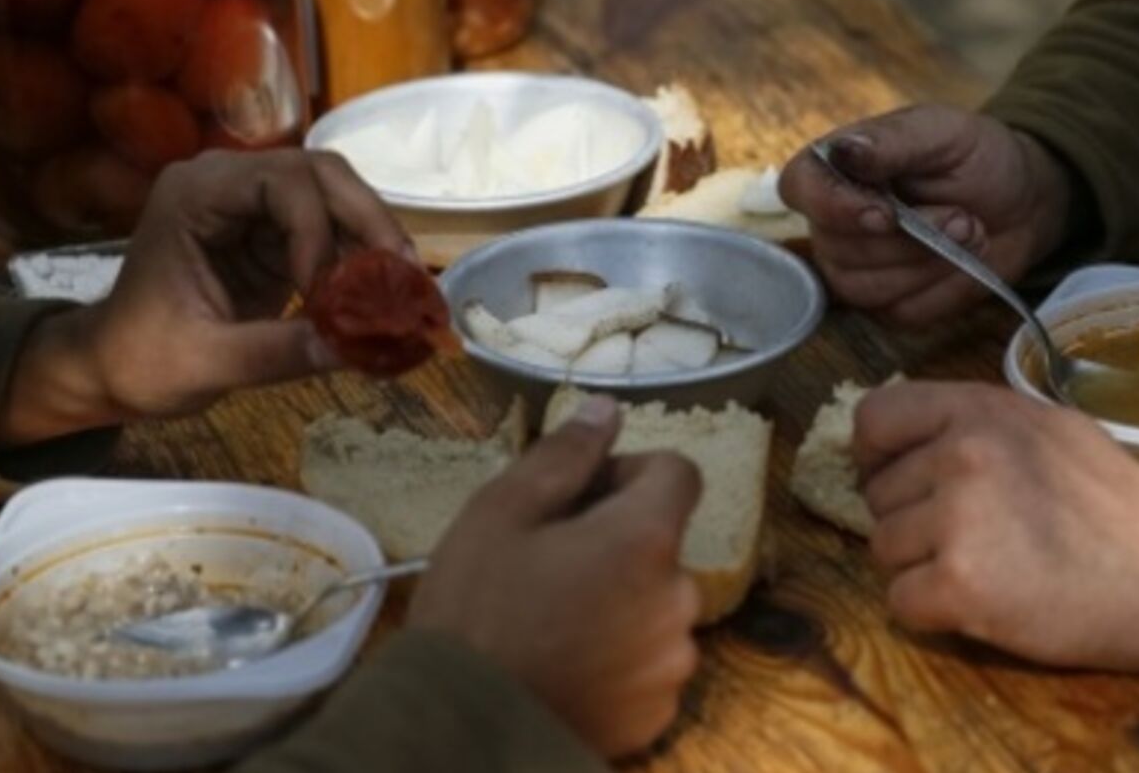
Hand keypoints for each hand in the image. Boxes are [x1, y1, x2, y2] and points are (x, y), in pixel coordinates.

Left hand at [0, 150, 410, 443]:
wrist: (113, 368)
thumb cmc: (142, 360)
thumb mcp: (205, 362)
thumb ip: (276, 352)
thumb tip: (353, 348)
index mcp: (195, 195)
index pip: (280, 183)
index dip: (316, 232)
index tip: (325, 295)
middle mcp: (227, 183)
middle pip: (320, 174)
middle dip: (367, 221)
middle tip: (404, 274)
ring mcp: (252, 206)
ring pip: (334, 196)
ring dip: (371, 237)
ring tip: (402, 286)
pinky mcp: (272, 236)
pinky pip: (330, 231)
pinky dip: (359, 260)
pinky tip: (380, 294)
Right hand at [409, 395, 704, 756]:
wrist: (459, 729)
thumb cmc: (474, 610)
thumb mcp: (500, 512)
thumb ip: (564, 455)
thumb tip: (608, 409)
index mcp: (646, 539)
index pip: (679, 473)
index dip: (630, 473)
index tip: (579, 499)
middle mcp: (678, 599)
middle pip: (664, 545)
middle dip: (617, 542)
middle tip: (546, 565)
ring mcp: (672, 663)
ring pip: (655, 605)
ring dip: (619, 600)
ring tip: (549, 621)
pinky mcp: (657, 714)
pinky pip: (648, 663)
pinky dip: (618, 657)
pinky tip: (563, 665)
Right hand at [778, 105, 1078, 325]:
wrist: (1021, 202)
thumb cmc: (977, 158)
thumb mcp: (944, 132)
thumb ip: (893, 143)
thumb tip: (845, 150)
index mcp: (837, 168)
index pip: (799, 189)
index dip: (834, 207)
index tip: (885, 214)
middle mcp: (833, 223)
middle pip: (839, 250)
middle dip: (912, 240)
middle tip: (963, 218)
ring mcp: (856, 269)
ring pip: (868, 289)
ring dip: (930, 264)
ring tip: (970, 232)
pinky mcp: (888, 305)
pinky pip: (903, 311)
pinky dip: (944, 289)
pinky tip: (963, 262)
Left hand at [854, 380, 1138, 679]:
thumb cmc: (1116, 505)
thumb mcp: (1049, 428)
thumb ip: (978, 425)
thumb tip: (913, 439)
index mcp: (980, 409)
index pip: (874, 419)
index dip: (876, 456)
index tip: (899, 481)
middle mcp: (961, 454)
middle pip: (878, 494)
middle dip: (913, 520)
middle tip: (976, 538)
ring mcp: (957, 519)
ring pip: (884, 549)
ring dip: (921, 567)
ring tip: (988, 569)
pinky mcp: (959, 584)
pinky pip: (899, 601)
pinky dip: (932, 612)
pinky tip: (984, 603)